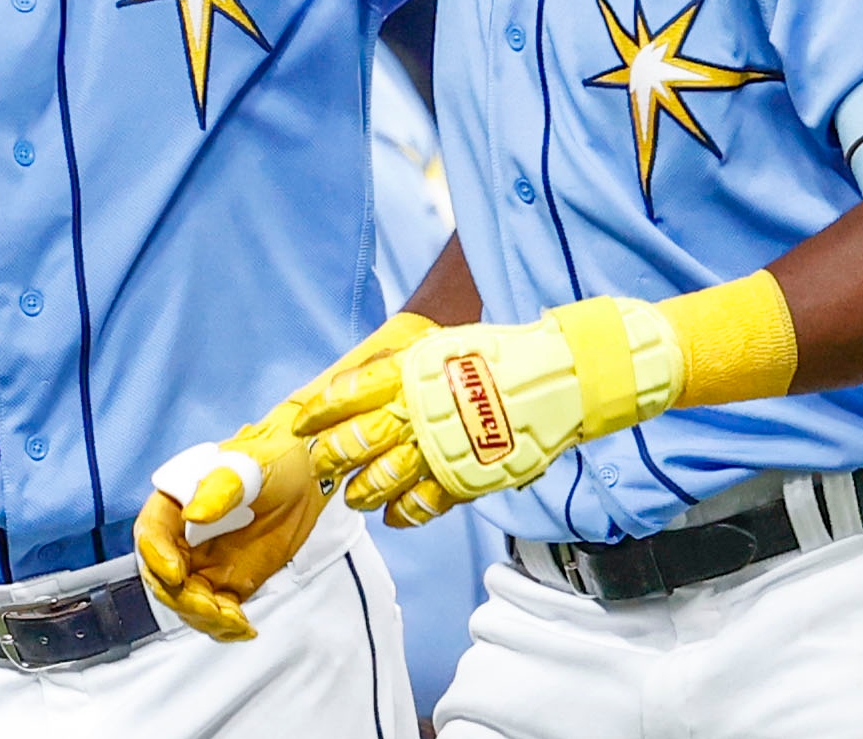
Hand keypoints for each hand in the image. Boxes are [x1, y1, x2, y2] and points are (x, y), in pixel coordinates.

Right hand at [136, 311, 438, 635]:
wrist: (309, 475)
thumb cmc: (274, 458)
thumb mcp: (250, 466)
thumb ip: (220, 488)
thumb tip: (194, 514)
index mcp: (177, 503)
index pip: (151, 534)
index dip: (157, 557)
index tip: (176, 575)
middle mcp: (183, 537)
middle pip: (164, 577)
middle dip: (183, 598)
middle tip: (213, 608)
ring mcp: (205, 563)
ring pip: (188, 601)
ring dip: (204, 618)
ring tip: (236, 620)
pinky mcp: (230, 582)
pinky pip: (217, 612)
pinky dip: (226, 627)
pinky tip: (246, 628)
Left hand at [299, 298, 683, 522]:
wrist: (560, 377)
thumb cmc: (499, 356)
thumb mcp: (442, 345)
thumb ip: (402, 365)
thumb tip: (360, 379)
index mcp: (413, 372)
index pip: (352, 392)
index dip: (322, 409)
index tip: (302, 421)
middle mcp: (422, 409)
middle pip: (360, 438)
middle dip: (332, 455)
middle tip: (318, 465)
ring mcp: (445, 445)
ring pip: (387, 476)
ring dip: (363, 490)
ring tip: (353, 496)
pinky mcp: (470, 474)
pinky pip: (427, 502)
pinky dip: (405, 513)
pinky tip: (392, 517)